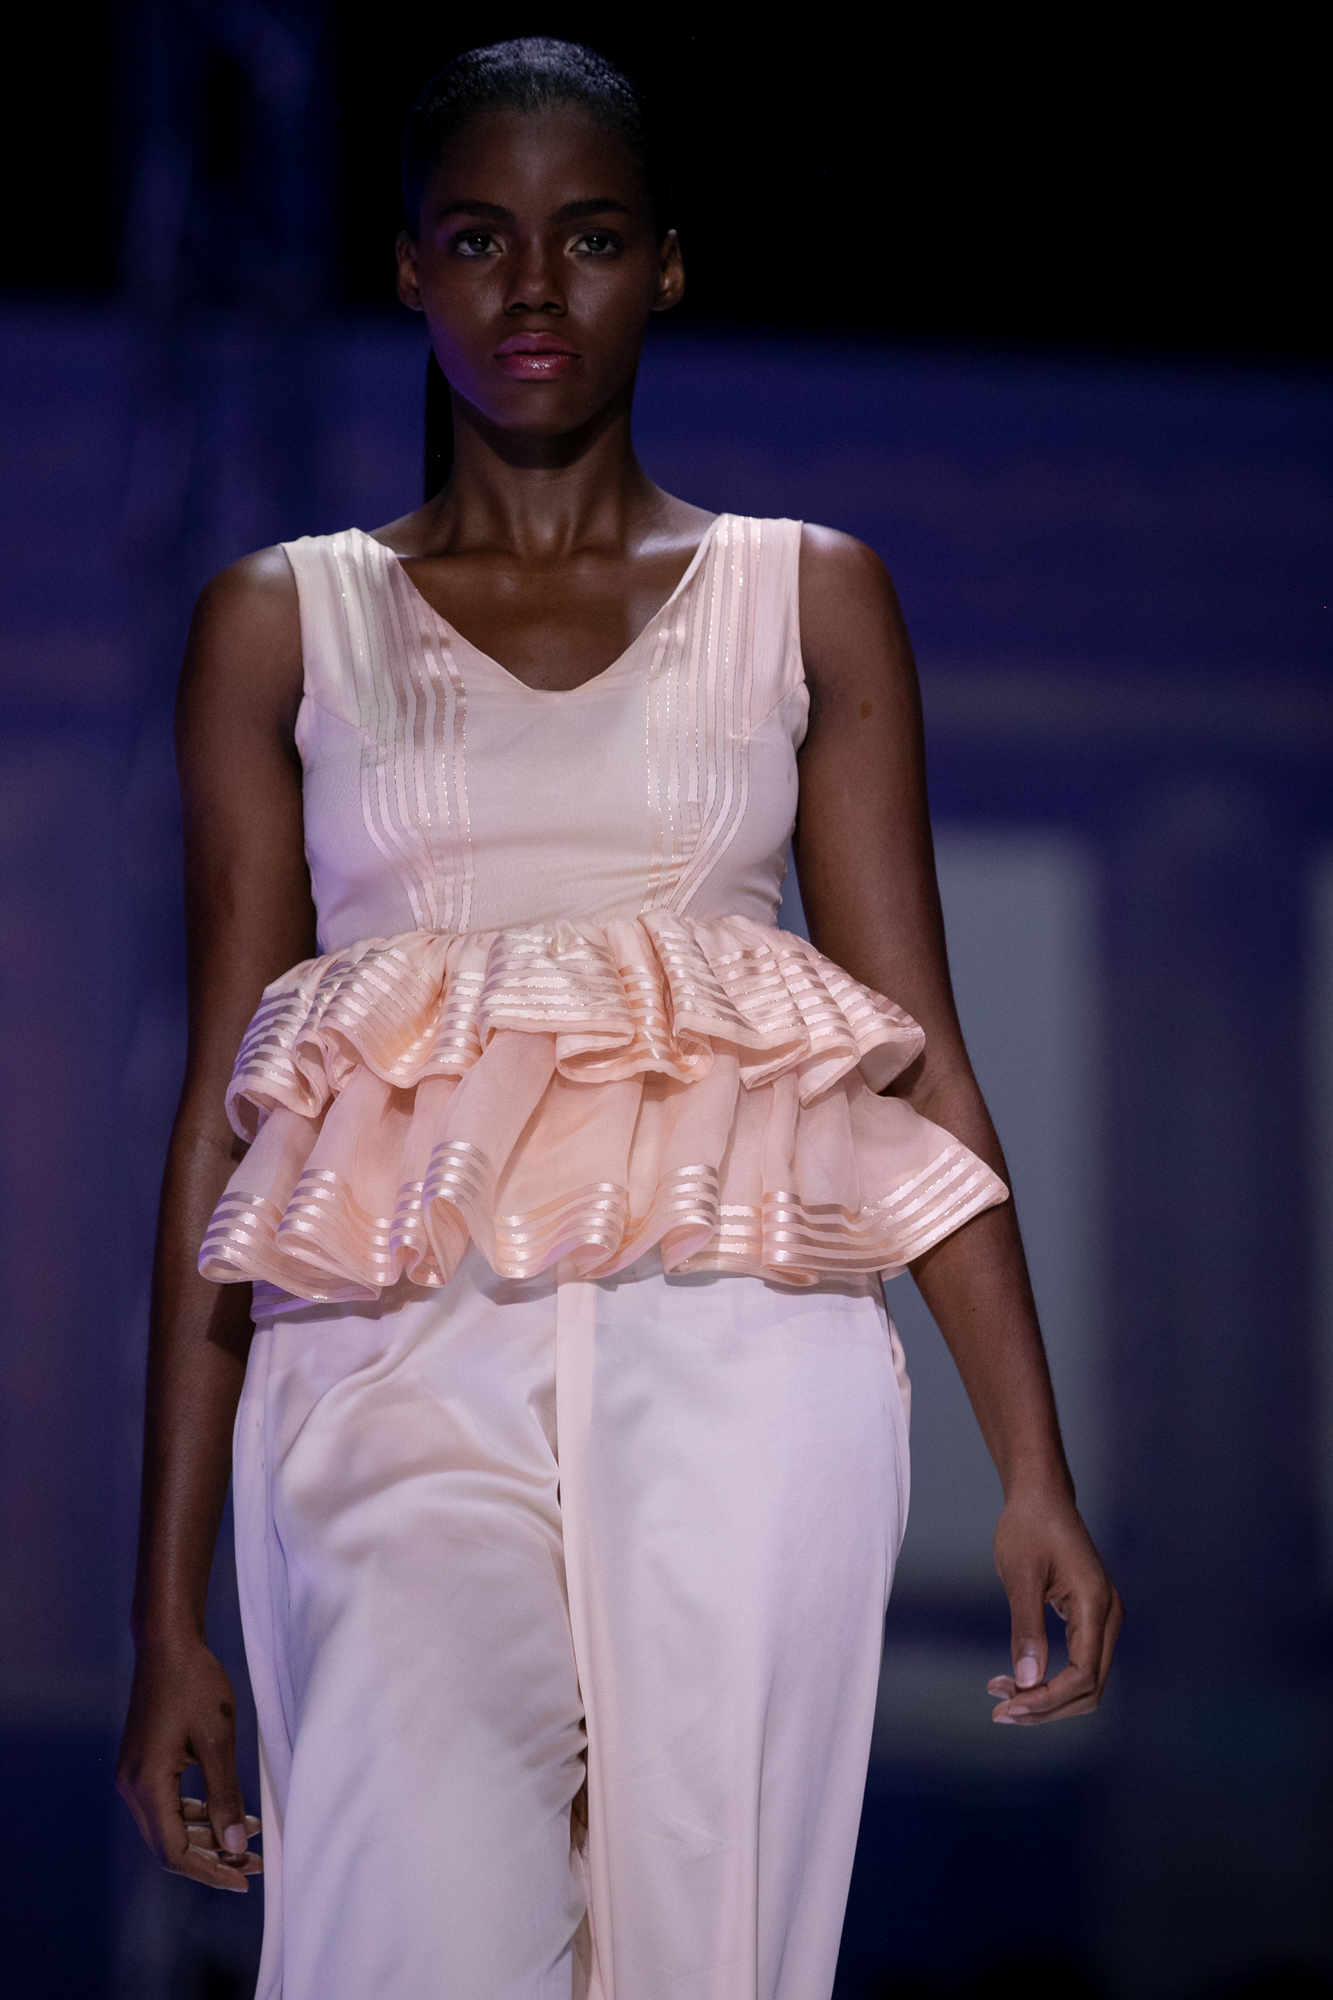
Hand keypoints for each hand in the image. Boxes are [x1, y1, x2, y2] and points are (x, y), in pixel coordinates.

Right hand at [116, 1633, 262, 1890]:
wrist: (168, 1644)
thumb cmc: (194, 1683)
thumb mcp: (218, 1739)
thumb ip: (225, 1794)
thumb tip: (234, 1844)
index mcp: (146, 1784)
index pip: (173, 1851)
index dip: (209, 1871)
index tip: (244, 1878)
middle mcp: (132, 1786)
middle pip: (169, 1845)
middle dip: (213, 1858)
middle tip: (254, 1862)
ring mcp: (135, 1775)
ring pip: (169, 1826)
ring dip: (207, 1835)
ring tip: (249, 1835)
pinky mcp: (144, 1764)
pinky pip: (168, 1804)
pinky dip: (197, 1813)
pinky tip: (228, 1812)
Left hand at [987, 1485, 1122, 1724]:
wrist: (1041, 1496)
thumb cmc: (1028, 1527)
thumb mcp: (1019, 1575)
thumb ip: (1026, 1628)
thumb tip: (1027, 1682)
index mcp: (1096, 1605)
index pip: (1083, 1675)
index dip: (1048, 1699)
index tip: (1008, 1705)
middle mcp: (1108, 1617)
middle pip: (1089, 1688)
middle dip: (1046, 1707)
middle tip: (999, 1710)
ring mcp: (1102, 1619)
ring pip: (1085, 1682)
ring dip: (1046, 1698)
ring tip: (1001, 1698)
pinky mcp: (1089, 1619)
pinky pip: (1078, 1664)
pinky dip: (1050, 1680)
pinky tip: (1016, 1681)